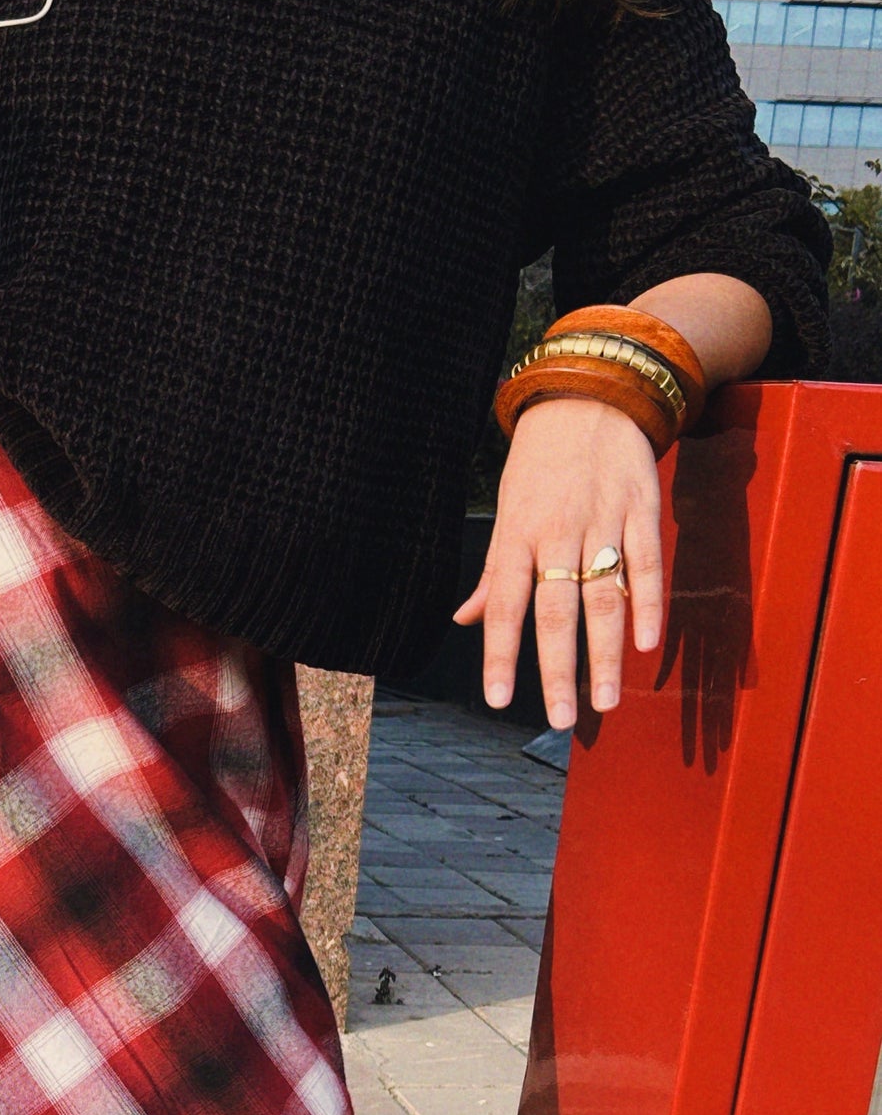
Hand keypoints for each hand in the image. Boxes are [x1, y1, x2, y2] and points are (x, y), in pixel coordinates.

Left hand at [453, 397, 663, 730]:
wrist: (591, 395)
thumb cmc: (541, 464)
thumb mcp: (508, 512)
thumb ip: (495, 573)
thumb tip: (466, 619)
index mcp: (517, 537)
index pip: (505, 606)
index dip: (501, 655)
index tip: (499, 700)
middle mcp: (557, 533)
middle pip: (556, 611)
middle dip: (558, 669)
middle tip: (563, 719)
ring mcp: (602, 522)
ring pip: (604, 596)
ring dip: (606, 653)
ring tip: (607, 701)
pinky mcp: (642, 509)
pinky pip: (647, 564)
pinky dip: (649, 605)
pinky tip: (647, 646)